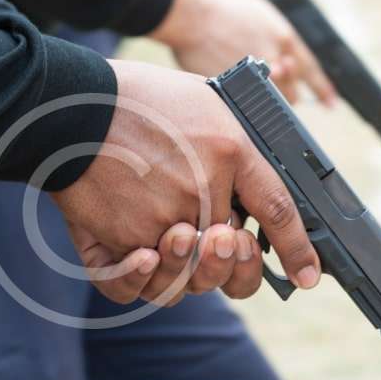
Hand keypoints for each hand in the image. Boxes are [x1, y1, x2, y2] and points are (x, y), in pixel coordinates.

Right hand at [52, 59, 320, 304]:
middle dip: (239, 263)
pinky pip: (135, 284)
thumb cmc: (135, 95)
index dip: (297, 249)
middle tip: (227, 246)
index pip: (278, 210)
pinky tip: (147, 262)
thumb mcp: (204, 98)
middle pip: (230, 257)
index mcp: (228, 151)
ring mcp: (158, 219)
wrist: (72, 101)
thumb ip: (236, 138)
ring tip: (182, 241)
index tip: (308, 275)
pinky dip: (142, 281)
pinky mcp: (117, 237)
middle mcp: (199, 191)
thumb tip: (260, 172)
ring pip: (188, 277)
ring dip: (194, 271)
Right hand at [150, 0, 336, 105]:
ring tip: (257, 95)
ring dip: (268, 101)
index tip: (331, 103)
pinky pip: (246, 102)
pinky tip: (236, 95)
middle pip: (292, 91)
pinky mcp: (235, 86)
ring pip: (272, 101)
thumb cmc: (222, 8)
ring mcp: (255, 75)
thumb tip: (283, 55)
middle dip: (288, 94)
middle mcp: (275, 58)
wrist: (194, 17)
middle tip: (281, 96)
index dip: (323, 89)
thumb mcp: (261, 14)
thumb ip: (276, 37)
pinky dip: (244, 101)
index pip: (311, 69)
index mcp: (284, 38)